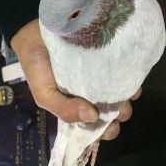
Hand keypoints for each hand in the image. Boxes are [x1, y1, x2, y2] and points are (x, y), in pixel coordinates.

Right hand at [11, 20, 135, 140]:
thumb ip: (63, 110)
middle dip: (118, 118)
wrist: (34, 33)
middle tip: (115, 112)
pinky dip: (132, 81)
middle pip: (112, 115)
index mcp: (78, 109)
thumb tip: (92, 117)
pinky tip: (129, 79)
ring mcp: (103, 80)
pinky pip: (127, 75)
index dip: (104, 132)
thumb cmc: (37, 67)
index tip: (107, 129)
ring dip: (126, 101)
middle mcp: (93, 97)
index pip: (95, 128)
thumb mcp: (44, 94)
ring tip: (124, 95)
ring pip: (122, 97)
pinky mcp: (110, 62)